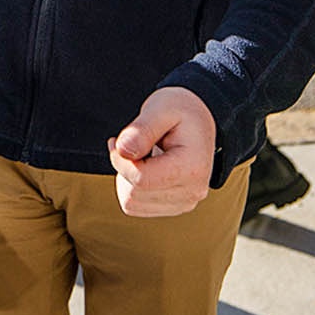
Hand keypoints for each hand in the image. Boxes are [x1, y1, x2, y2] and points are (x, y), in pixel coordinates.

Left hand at [108, 87, 216, 217]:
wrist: (198, 120)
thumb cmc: (179, 109)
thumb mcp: (161, 107)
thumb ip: (141, 129)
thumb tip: (122, 151)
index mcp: (192, 168)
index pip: (141, 179)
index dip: (120, 161)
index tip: (117, 140)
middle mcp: (193, 192)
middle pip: (134, 194)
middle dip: (124, 167)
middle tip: (131, 143)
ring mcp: (185, 202)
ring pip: (132, 203)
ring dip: (126, 178)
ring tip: (141, 154)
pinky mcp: (174, 207)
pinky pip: (136, 207)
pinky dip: (131, 188)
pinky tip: (144, 167)